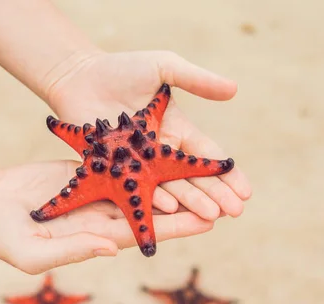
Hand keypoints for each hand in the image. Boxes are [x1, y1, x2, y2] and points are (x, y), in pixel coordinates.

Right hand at [0, 162, 215, 273]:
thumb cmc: (4, 237)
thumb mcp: (35, 252)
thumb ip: (72, 250)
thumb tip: (109, 248)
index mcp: (94, 237)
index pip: (144, 233)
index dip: (176, 229)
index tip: (207, 222)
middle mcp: (101, 215)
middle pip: (150, 209)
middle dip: (183, 204)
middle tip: (218, 197)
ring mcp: (93, 191)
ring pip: (138, 184)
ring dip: (167, 180)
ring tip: (199, 170)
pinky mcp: (83, 170)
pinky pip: (116, 162)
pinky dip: (138, 157)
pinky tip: (161, 148)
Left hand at [45, 50, 251, 220]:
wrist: (78, 77)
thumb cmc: (121, 70)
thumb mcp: (164, 67)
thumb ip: (196, 79)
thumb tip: (234, 90)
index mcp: (176, 131)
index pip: (206, 156)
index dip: (226, 173)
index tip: (245, 191)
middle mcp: (159, 153)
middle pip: (191, 177)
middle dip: (214, 194)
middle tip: (233, 211)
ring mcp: (137, 165)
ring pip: (168, 187)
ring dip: (190, 201)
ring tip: (210, 216)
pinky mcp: (114, 170)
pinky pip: (135, 187)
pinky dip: (154, 198)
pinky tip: (171, 209)